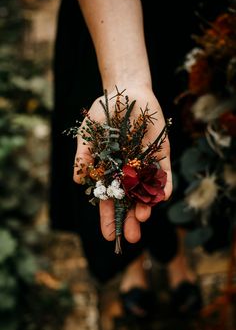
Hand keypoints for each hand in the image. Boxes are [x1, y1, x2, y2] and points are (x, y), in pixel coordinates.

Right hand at [73, 86, 171, 242]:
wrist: (124, 91)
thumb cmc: (103, 113)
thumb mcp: (88, 134)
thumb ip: (83, 155)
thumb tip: (77, 179)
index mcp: (110, 171)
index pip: (109, 200)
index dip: (108, 217)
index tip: (109, 235)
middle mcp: (129, 171)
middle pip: (130, 201)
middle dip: (130, 219)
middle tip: (132, 238)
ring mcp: (145, 163)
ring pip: (147, 190)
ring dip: (146, 205)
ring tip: (142, 217)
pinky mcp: (161, 152)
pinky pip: (164, 171)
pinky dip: (164, 184)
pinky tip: (162, 197)